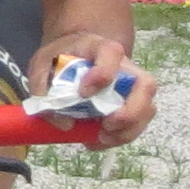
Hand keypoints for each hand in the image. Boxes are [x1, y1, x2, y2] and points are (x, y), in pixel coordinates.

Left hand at [29, 35, 155, 147]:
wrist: (71, 58)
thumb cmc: (60, 59)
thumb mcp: (42, 64)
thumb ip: (42, 85)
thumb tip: (64, 122)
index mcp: (101, 48)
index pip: (112, 53)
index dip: (102, 73)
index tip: (83, 93)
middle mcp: (125, 67)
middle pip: (146, 85)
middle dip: (131, 110)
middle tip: (107, 124)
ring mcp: (132, 87)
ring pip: (147, 108)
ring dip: (129, 129)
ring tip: (102, 138)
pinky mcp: (130, 106)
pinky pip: (137, 124)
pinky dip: (120, 137)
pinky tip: (99, 140)